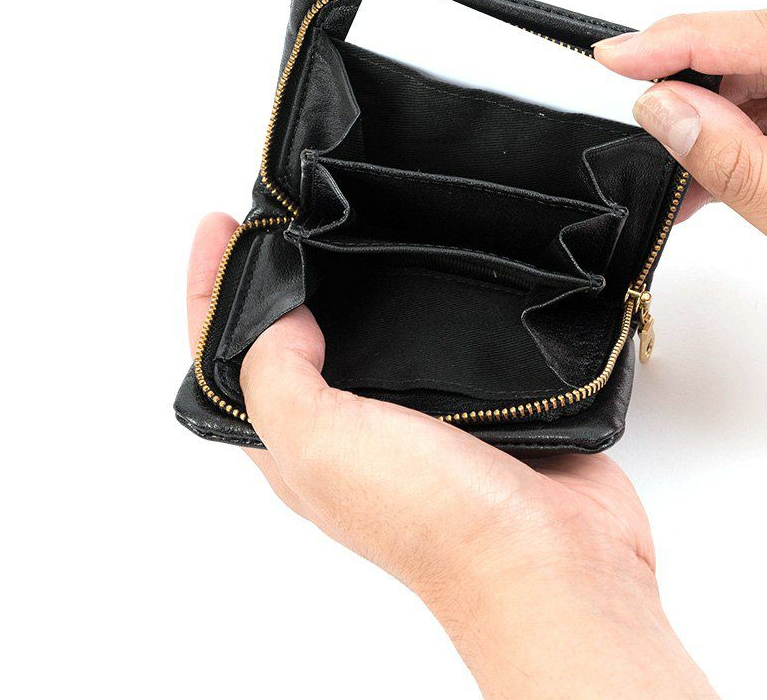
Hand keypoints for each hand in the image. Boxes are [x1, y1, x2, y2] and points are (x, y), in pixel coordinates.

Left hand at [187, 214, 716, 699]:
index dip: (215, 289)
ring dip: (353, 282)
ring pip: (366, 333)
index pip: (229, 357)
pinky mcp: (472, 399)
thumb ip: (276, 377)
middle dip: (280, 279)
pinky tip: (434, 265)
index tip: (222, 222)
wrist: (551, 553)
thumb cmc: (437, 518)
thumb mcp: (322, 446)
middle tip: (283, 214)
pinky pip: (437, 336)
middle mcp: (348, 428)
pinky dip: (426, 297)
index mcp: (297, 443)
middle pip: (291, 341)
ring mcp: (412, 413)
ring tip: (351, 224)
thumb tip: (279, 313)